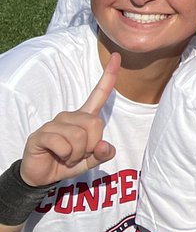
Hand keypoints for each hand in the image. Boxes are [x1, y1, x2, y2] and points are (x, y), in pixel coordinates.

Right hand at [20, 54, 118, 186]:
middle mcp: (69, 116)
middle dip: (92, 145)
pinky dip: (66, 156)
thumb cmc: (67, 161)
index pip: (99, 94)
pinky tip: (58, 156)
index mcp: (84, 117)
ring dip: (77, 153)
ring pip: (79, 136)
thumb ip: (103, 154)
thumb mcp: (90, 160)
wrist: (42, 175)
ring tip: (67, 156)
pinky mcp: (41, 134)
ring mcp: (54, 123)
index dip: (109, 76)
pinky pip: (63, 144)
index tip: (117, 56)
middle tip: (79, 154)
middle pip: (94, 124)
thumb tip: (106, 147)